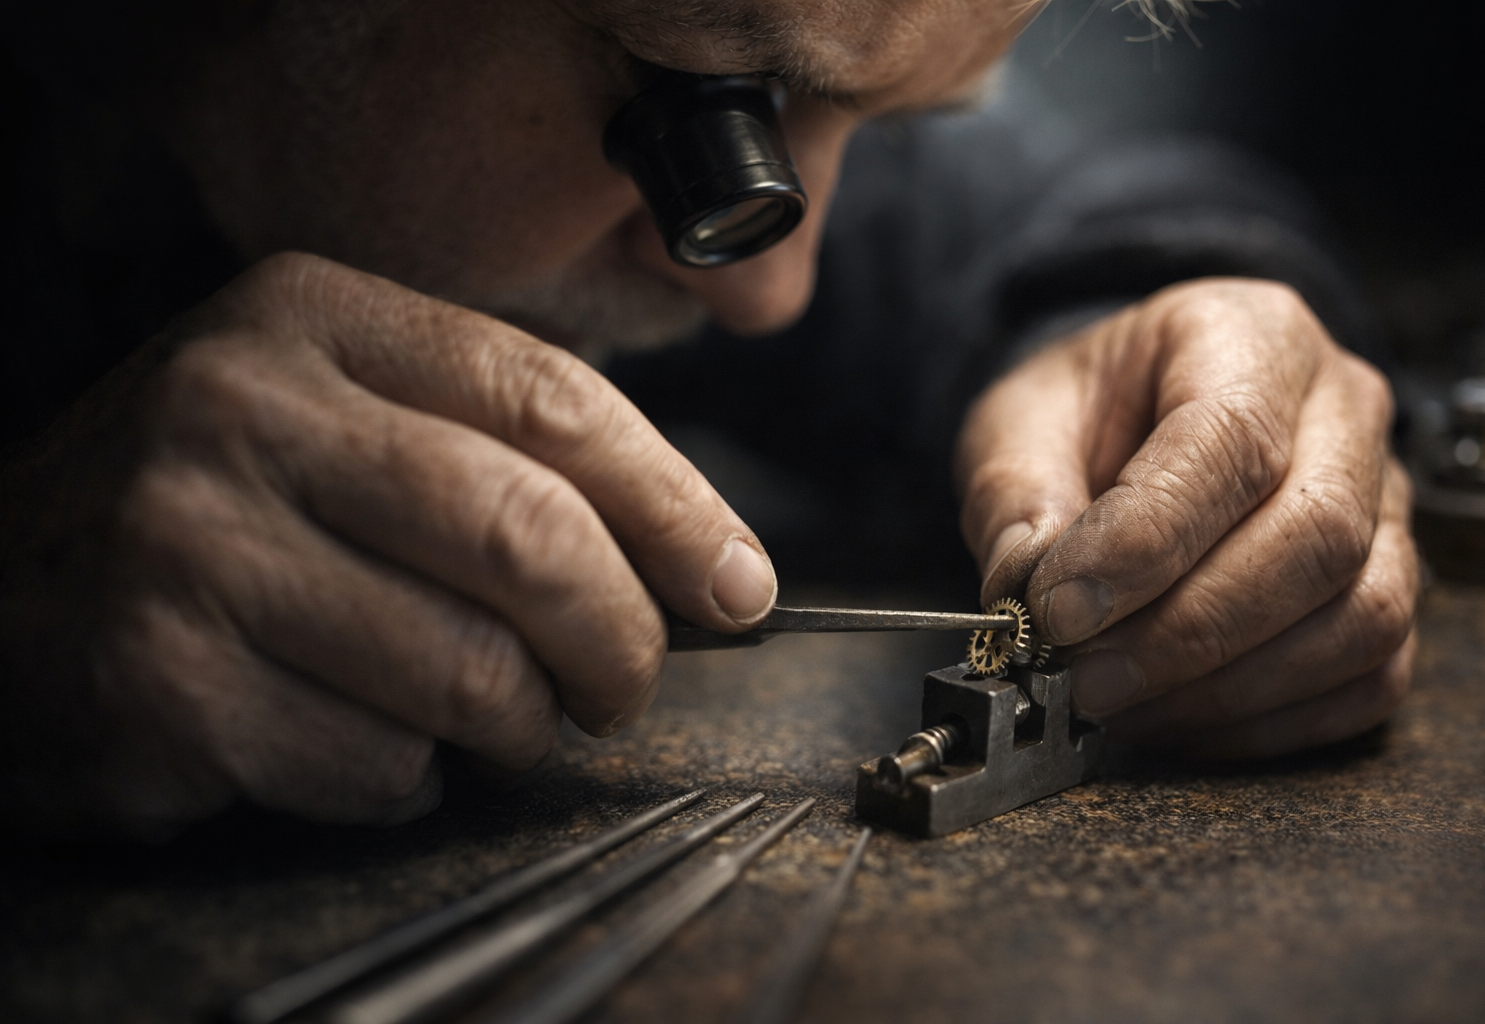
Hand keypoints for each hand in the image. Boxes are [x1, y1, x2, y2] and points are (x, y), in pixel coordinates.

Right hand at [0, 253, 776, 837]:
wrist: (1, 591)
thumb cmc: (215, 511)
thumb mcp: (341, 424)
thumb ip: (500, 462)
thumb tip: (707, 568)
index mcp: (312, 318)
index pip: (551, 400)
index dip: (675, 505)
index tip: (739, 586)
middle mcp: (241, 407)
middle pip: (527, 535)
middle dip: (618, 638)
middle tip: (622, 685)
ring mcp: (188, 542)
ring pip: (465, 671)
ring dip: (512, 726)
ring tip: (483, 718)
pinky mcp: (159, 680)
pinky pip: (375, 765)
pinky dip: (407, 780)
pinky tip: (358, 741)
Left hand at [957, 278, 1417, 758]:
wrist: (1130, 419)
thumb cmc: (1084, 415)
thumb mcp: (1017, 424)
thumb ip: (1015, 498)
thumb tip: (1026, 586)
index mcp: (1248, 333)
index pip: (1229, 439)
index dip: (1144, 543)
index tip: (1059, 612)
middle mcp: (1342, 408)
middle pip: (1316, 535)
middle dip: (1187, 630)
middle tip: (1083, 679)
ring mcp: (1385, 501)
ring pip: (1360, 614)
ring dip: (1230, 687)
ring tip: (1120, 705)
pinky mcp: (1388, 585)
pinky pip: (1367, 675)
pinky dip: (1271, 720)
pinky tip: (1178, 720)